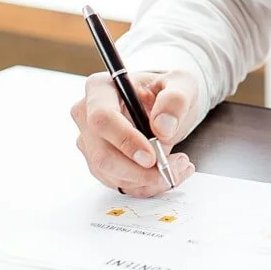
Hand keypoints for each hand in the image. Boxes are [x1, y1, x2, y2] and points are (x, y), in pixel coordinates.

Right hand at [70, 69, 200, 196]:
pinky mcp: (100, 163)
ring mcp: (91, 142)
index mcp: (101, 88)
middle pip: (102, 154)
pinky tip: (168, 173)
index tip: (151, 156)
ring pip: (110, 174)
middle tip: (171, 169)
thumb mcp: (182, 84)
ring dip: (146, 180)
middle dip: (138, 171)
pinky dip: (146, 185)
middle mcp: (88, 115)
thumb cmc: (169, 88)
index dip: (125, 141)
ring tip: (178, 166)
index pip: (102, 118)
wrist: (169, 106)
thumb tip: (163, 126)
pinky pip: (119, 182)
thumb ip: (176, 100)